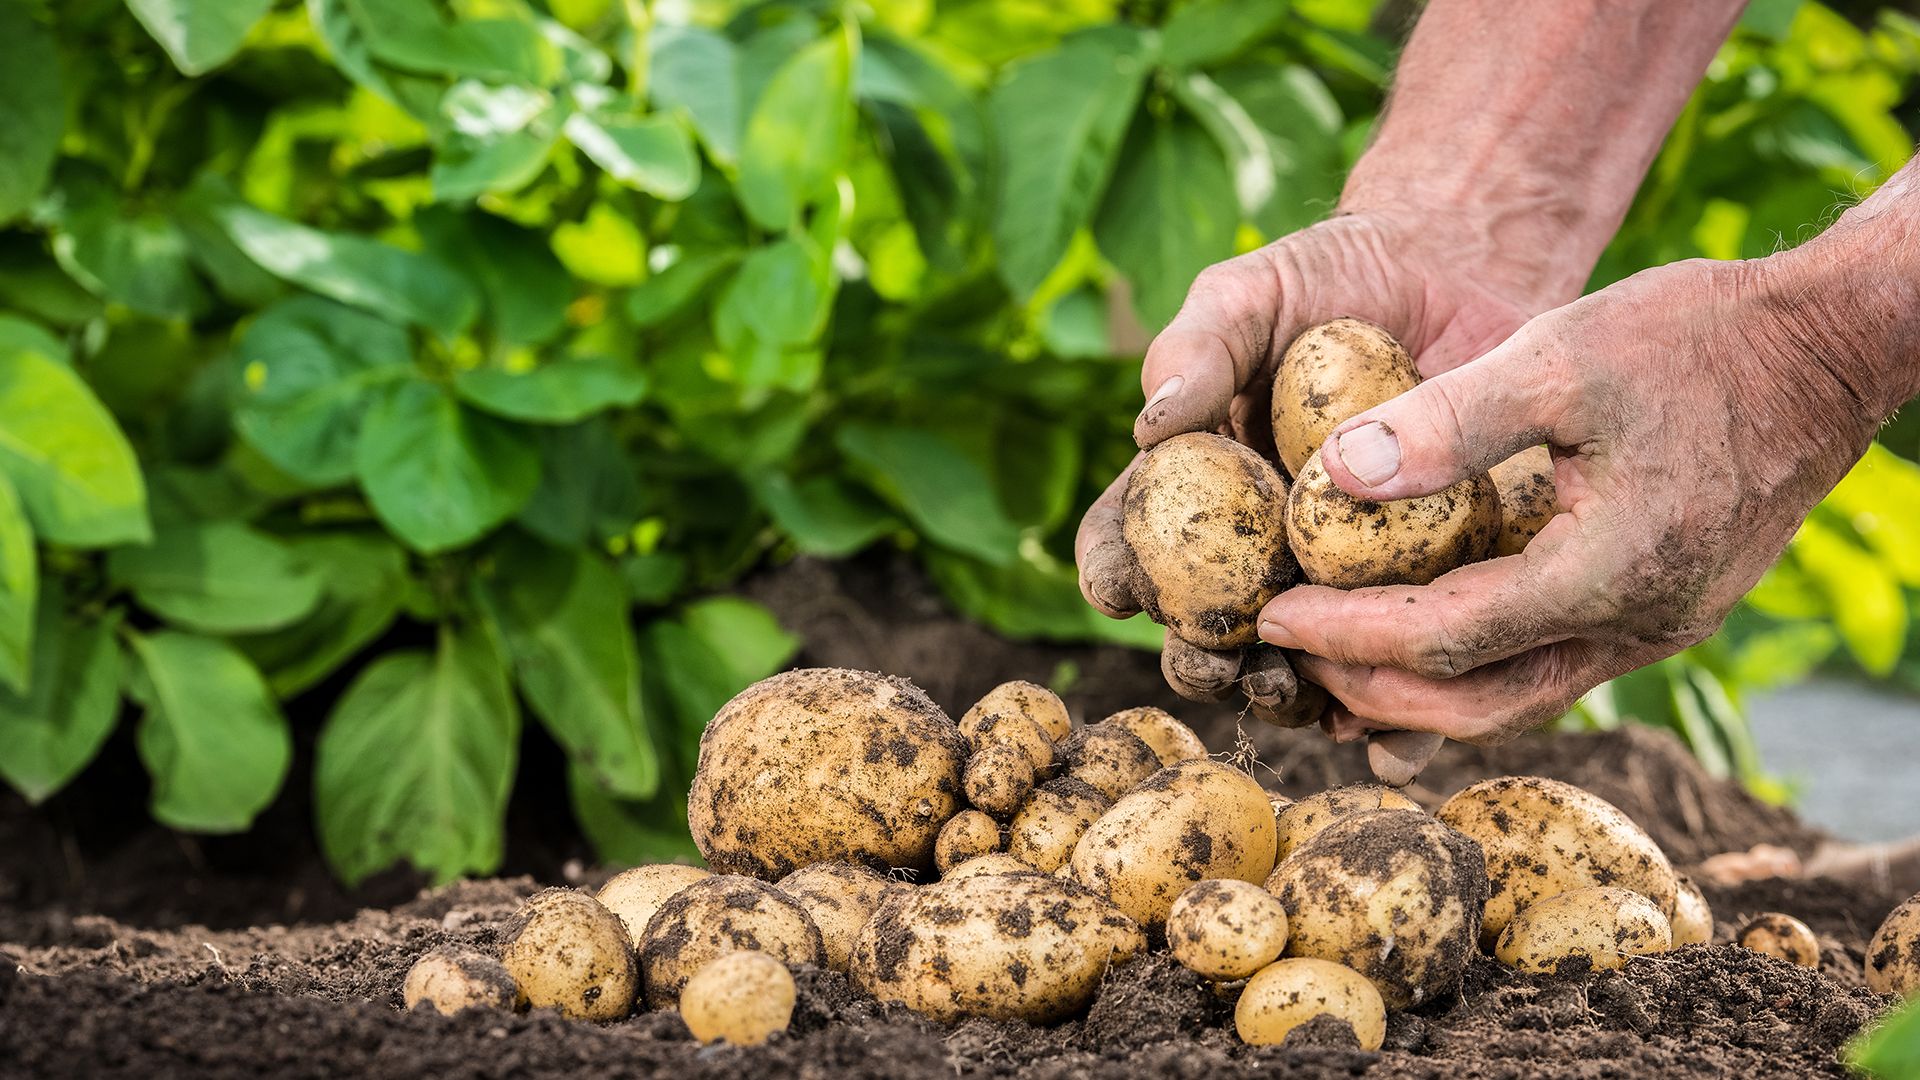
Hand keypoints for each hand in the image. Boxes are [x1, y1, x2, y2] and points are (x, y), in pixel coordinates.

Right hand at [1075, 207, 1561, 775]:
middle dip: (1200, 660)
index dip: (1114, 573)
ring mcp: (1341, 580)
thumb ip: (1198, 348)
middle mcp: (1257, 550)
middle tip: (1215, 657)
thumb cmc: (1331, 277)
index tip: (1119, 589)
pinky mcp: (1426, 591)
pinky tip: (1391, 738)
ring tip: (1298, 692)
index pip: (1130, 544)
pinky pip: (1404, 669)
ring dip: (1288, 696)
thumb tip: (1151, 423)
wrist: (1461, 271)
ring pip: (1299, 666)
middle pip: (1206, 629)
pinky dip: (1395, 720)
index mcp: (1195, 492)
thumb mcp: (1253, 291)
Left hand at [1257, 252, 1896, 748]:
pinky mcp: (1659, 610)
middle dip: (1370, 688)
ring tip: (1332, 662)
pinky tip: (1417, 639)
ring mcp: (1655, 628)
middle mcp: (1637, 626)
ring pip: (1514, 698)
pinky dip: (1471, 665)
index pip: (1444, 638)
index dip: (1346, 635)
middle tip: (1288, 654)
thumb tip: (1335, 478)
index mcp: (1609, 573)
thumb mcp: (1565, 354)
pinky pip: (1547, 665)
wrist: (1825, 349)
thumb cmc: (1698, 337)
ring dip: (1418, 692)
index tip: (1270, 617)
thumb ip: (1451, 421)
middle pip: (1475, 703)